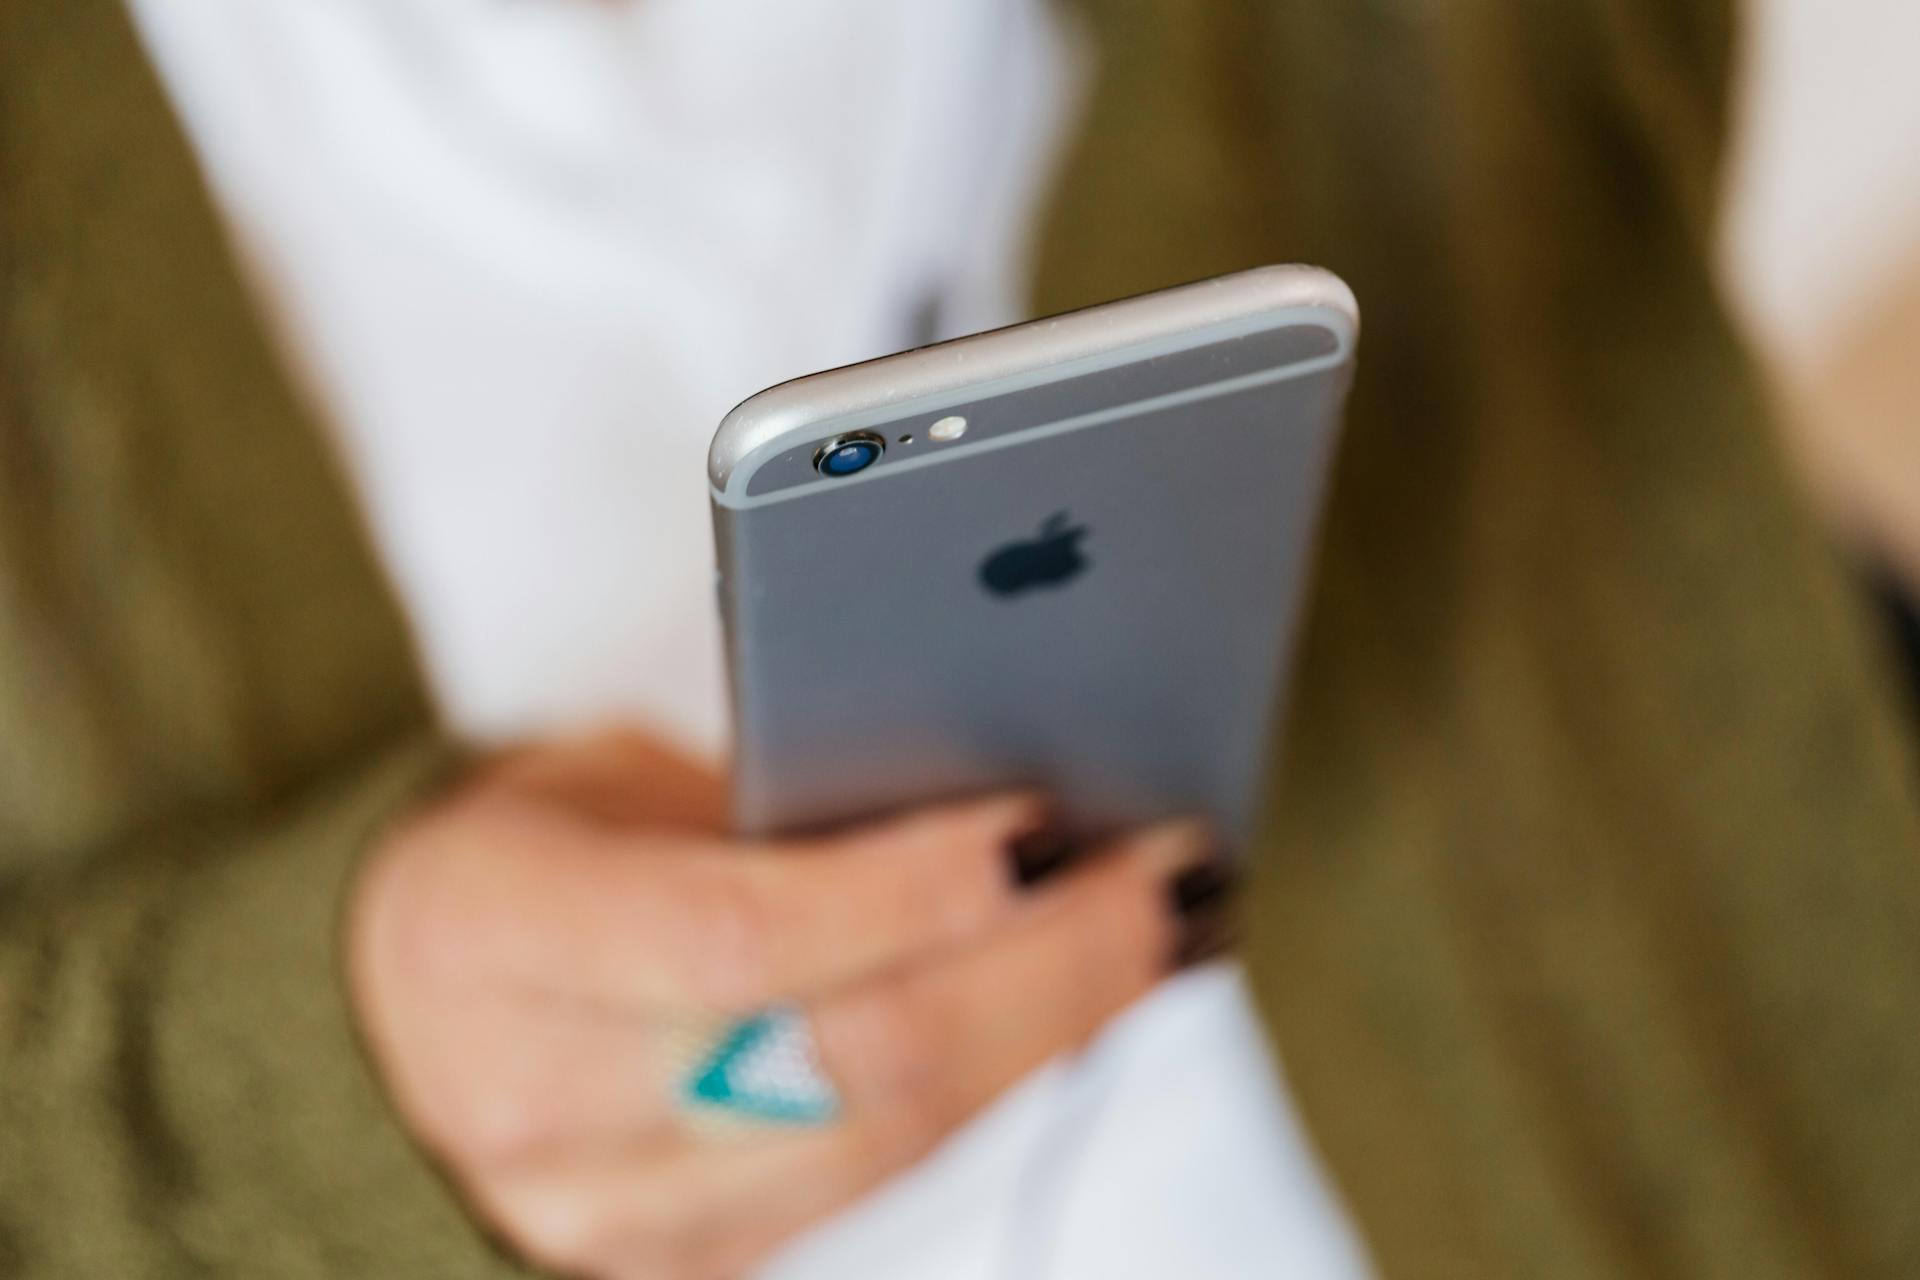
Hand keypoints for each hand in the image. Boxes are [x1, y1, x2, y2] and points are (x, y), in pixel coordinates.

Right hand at [347, 732, 1223, 1279]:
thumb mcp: (597, 783)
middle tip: (1161, 881)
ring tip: (1159, 947)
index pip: (736, 937)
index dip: (906, 889)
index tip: (1038, 826)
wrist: (402, 1007)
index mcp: (490, 935)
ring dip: (1049, 1043)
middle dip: (1039, 971)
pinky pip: (876, 1196)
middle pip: (846, 1068)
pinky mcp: (682, 1270)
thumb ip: (756, 811)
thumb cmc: (521, 855)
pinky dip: (996, 1105)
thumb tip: (985, 815)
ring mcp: (610, 1219)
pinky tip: (1073, 1026)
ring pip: (888, 1153)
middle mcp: (543, 1105)